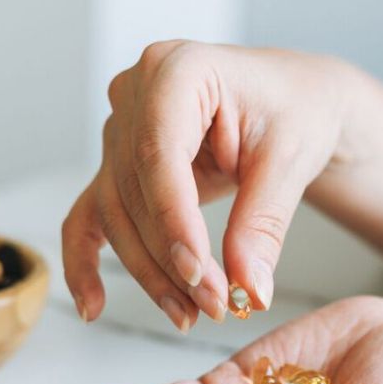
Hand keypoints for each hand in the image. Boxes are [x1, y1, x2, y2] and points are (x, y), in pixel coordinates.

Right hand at [61, 41, 351, 331]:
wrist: (295, 102)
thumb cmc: (296, 110)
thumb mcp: (291, 161)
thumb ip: (263, 224)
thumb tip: (250, 289)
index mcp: (178, 69)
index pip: (159, 153)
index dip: (173, 220)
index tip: (198, 273)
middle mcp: (135, 92)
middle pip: (134, 191)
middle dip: (171, 258)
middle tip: (214, 306)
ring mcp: (120, 129)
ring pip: (116, 214)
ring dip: (150, 272)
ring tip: (190, 314)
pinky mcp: (118, 165)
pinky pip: (90, 215)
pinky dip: (86, 261)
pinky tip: (94, 307)